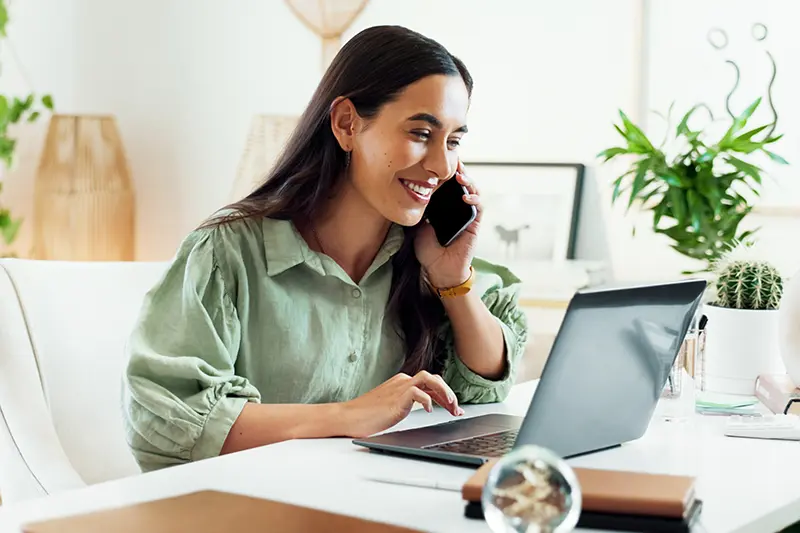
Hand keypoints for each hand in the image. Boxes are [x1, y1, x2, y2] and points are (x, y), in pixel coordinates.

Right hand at [341, 371, 464, 437]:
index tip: (454, 409)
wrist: (348, 418)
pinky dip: (427, 401)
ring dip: (444, 392)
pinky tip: (428, 411)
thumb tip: (425, 407)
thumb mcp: (392, 407)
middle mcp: (402, 381)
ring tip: (451, 406)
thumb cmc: (366, 415)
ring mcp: (399, 388)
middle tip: (457, 410)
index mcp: (401, 383)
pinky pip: (419, 393)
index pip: (430, 383)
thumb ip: (406, 403)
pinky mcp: (396, 397)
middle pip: (434, 379)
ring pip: (430, 379)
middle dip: (449, 394)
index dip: (445, 395)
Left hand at [415, 160, 481, 288]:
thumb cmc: (428, 251)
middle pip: (460, 182)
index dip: (443, 171)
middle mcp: (456, 207)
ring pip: (472, 190)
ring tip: (459, 174)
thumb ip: (419, 210)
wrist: (439, 270)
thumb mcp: (417, 226)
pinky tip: (465, 196)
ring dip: (467, 180)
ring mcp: (467, 214)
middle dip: (457, 169)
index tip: (436, 158)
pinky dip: (474, 199)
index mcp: (442, 206)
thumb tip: (413, 192)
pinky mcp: (475, 223)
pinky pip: (478, 207)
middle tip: (451, 159)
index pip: (445, 183)